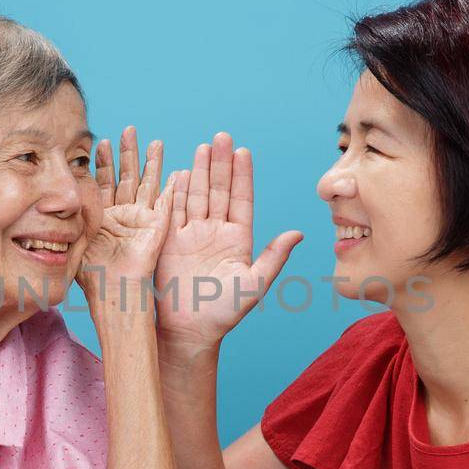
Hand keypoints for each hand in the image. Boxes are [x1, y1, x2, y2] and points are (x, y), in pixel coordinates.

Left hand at [78, 126, 174, 309]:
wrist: (113, 292)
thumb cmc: (91, 275)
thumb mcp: (74, 240)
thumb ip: (67, 219)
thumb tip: (46, 198)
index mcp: (103, 216)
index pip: (104, 182)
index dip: (103, 162)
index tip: (100, 141)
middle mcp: (124, 215)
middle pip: (127, 176)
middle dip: (128, 153)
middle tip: (128, 129)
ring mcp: (142, 221)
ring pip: (148, 185)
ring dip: (152, 164)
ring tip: (154, 142)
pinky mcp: (157, 229)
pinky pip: (167, 205)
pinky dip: (173, 189)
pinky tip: (179, 173)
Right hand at [155, 132, 301, 349]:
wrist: (189, 331)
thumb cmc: (224, 312)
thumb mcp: (255, 284)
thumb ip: (274, 257)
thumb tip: (298, 233)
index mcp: (238, 239)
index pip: (241, 199)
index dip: (242, 175)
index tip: (244, 151)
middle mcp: (216, 232)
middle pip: (219, 190)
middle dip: (221, 163)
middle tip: (222, 137)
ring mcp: (192, 235)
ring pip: (197, 196)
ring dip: (201, 172)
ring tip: (203, 147)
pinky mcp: (169, 242)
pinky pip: (174, 211)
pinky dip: (177, 192)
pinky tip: (182, 172)